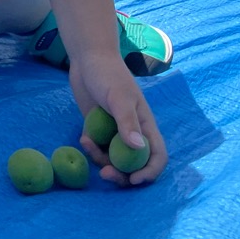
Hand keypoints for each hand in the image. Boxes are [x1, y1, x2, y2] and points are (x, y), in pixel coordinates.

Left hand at [70, 52, 166, 185]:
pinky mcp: (98, 129)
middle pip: (134, 164)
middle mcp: (132, 132)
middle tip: (105, 174)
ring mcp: (114, 131)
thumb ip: (127, 122)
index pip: (157, 156)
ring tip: (87, 144)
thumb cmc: (108, 74)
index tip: (134, 179)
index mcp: (145, 126)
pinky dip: (91, 149)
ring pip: (113, 159)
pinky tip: (83, 138)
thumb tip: (138, 147)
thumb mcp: (118, 97)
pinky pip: (98, 148)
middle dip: (122, 174)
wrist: (87, 59)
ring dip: (102, 160)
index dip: (150, 172)